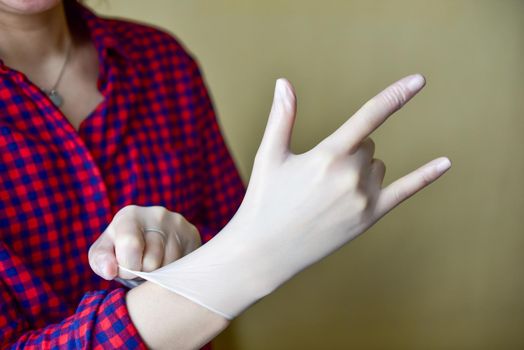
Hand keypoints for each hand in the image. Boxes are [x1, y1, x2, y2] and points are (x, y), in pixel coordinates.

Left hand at [89, 205, 200, 280]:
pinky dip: (174, 272)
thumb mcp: (104, 251)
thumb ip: (99, 260)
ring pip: (170, 267)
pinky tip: (166, 265)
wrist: (148, 236)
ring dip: (160, 275)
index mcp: (130, 215)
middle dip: (144, 274)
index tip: (124, 270)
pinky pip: (185, 266)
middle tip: (141, 268)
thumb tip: (109, 270)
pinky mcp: (193, 235)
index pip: (130, 246)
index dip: (126, 267)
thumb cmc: (120, 247)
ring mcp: (178, 223)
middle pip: (152, 261)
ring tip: (153, 266)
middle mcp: (157, 214)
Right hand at [229, 74, 450, 280]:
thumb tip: (283, 82)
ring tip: (328, 193)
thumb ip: (282, 117)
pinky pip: (405, 191)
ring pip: (377, 165)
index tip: (420, 79)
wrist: (266, 251)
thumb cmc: (265, 200)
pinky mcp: (370, 218)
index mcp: (327, 156)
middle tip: (319, 176)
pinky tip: (446, 163)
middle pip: (367, 144)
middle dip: (348, 150)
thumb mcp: (269, 156)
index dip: (395, 95)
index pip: (368, 117)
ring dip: (360, 169)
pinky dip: (426, 176)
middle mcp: (350, 175)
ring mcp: (363, 199)